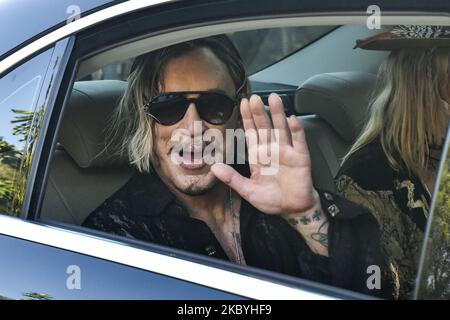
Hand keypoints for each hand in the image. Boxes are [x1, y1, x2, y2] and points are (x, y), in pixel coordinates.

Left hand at [211, 93, 318, 215]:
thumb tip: (215, 168)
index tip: (242, 104)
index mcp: (258, 156)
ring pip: (281, 129)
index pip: (251, 133)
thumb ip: (233, 179)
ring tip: (274, 99)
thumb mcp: (248, 191)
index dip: (247, 118)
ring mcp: (287, 152)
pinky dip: (296, 130)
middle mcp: (272, 150)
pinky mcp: (300, 157)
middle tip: (254, 98)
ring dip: (278, 114)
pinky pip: (298, 141)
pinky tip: (292, 119)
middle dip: (259, 112)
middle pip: (264, 127)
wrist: (293, 209)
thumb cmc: (272, 200)